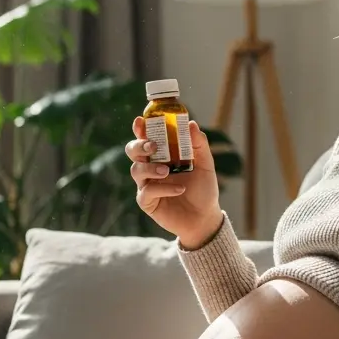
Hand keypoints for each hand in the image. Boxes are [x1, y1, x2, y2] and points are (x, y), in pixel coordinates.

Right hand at [126, 117, 222, 244]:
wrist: (205, 217)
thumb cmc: (203, 189)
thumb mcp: (205, 164)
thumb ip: (199, 145)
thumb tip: (191, 124)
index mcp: (162, 154)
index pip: (147, 137)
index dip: (140, 129)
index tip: (141, 121)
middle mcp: (151, 167)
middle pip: (133, 151)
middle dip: (139, 145)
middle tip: (153, 146)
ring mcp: (147, 184)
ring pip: (136, 170)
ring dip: (150, 167)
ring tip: (167, 171)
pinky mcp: (147, 202)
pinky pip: (146, 192)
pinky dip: (162, 188)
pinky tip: (179, 189)